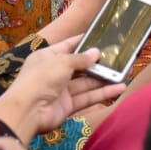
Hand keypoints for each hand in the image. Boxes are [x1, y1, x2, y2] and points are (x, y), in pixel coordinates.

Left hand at [0, 36, 124, 140]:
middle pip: (79, 66)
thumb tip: (96, 53)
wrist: (27, 112)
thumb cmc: (41, 78)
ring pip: (86, 83)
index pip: (68, 46)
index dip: (83, 41)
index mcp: (47, 57)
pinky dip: (102, 93)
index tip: (101, 37)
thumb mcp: (62, 62)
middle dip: (97, 63)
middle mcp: (54, 73)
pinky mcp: (67, 106)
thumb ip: (81, 58)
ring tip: (123, 73)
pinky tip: (119, 89)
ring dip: (103, 79)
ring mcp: (61, 90)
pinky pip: (87, 97)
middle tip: (118, 57)